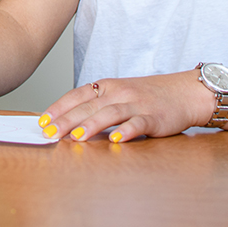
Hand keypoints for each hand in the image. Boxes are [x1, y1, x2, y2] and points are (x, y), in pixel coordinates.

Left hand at [37, 70, 212, 142]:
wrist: (185, 92)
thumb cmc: (148, 95)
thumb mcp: (119, 94)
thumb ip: (98, 105)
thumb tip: (70, 122)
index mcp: (108, 86)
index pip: (77, 95)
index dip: (59, 108)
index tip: (42, 121)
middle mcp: (120, 93)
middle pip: (89, 106)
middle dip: (67, 120)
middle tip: (50, 133)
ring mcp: (137, 104)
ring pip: (110, 114)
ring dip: (91, 125)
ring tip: (76, 137)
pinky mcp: (154, 117)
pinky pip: (138, 124)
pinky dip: (126, 131)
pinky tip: (116, 140)